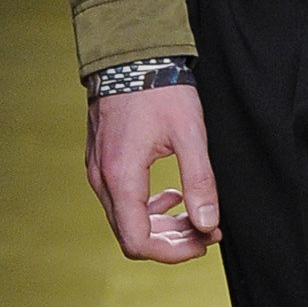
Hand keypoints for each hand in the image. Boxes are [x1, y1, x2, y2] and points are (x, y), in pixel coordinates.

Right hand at [86, 84, 222, 262]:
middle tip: (209, 230)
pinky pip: (121, 200)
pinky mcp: (101, 161)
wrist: (130, 53)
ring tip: (197, 214)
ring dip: (162, 225)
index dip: (174, 253)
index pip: (138, 241)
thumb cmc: (161, 88)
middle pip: (132, 235)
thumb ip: (200, 181)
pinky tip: (173, 195)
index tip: (206, 241)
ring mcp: (98, 170)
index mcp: (121, 176)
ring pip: (126, 219)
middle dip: (173, 240)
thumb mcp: (190, 133)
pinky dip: (148, 208)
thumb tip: (209, 225)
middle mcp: (102, 179)